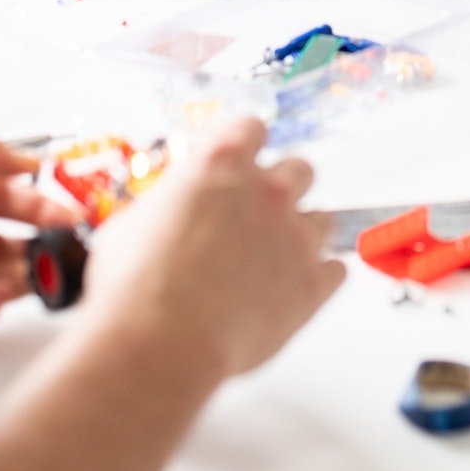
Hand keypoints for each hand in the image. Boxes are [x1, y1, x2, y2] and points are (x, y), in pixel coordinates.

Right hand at [83, 117, 343, 379]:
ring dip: (303, 234)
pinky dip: (319, 279)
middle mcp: (268, 188)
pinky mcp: (312, 283)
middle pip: (300, 168)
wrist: (159, 343)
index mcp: (222, 160)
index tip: (240, 161)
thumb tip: (170, 213)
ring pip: (324, 219)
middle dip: (283, 188)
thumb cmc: (134, 287)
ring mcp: (296, 235)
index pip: (251, 127)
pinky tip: (294, 291)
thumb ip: (168, 204)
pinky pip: (336, 271)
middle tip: (260, 216)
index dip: (244, 146)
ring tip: (275, 261)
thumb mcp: (133, 222)